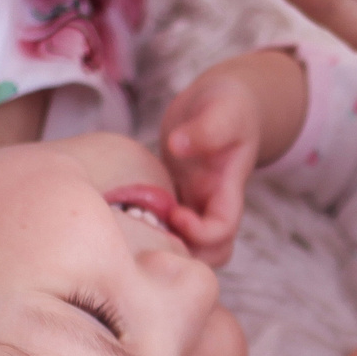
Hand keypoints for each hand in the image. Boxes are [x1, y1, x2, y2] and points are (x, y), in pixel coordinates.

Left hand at [156, 68, 260, 265]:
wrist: (223, 101)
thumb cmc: (229, 104)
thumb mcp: (223, 109)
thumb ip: (206, 128)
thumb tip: (178, 146)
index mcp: (228, 189)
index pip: (223, 230)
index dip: (199, 232)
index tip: (175, 212)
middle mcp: (212, 203)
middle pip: (210, 252)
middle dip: (184, 254)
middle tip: (151, 231)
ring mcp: (194, 203)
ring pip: (189, 247)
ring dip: (166, 247)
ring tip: (137, 226)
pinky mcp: (175, 197)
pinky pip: (166, 227)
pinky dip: (151, 230)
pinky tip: (126, 216)